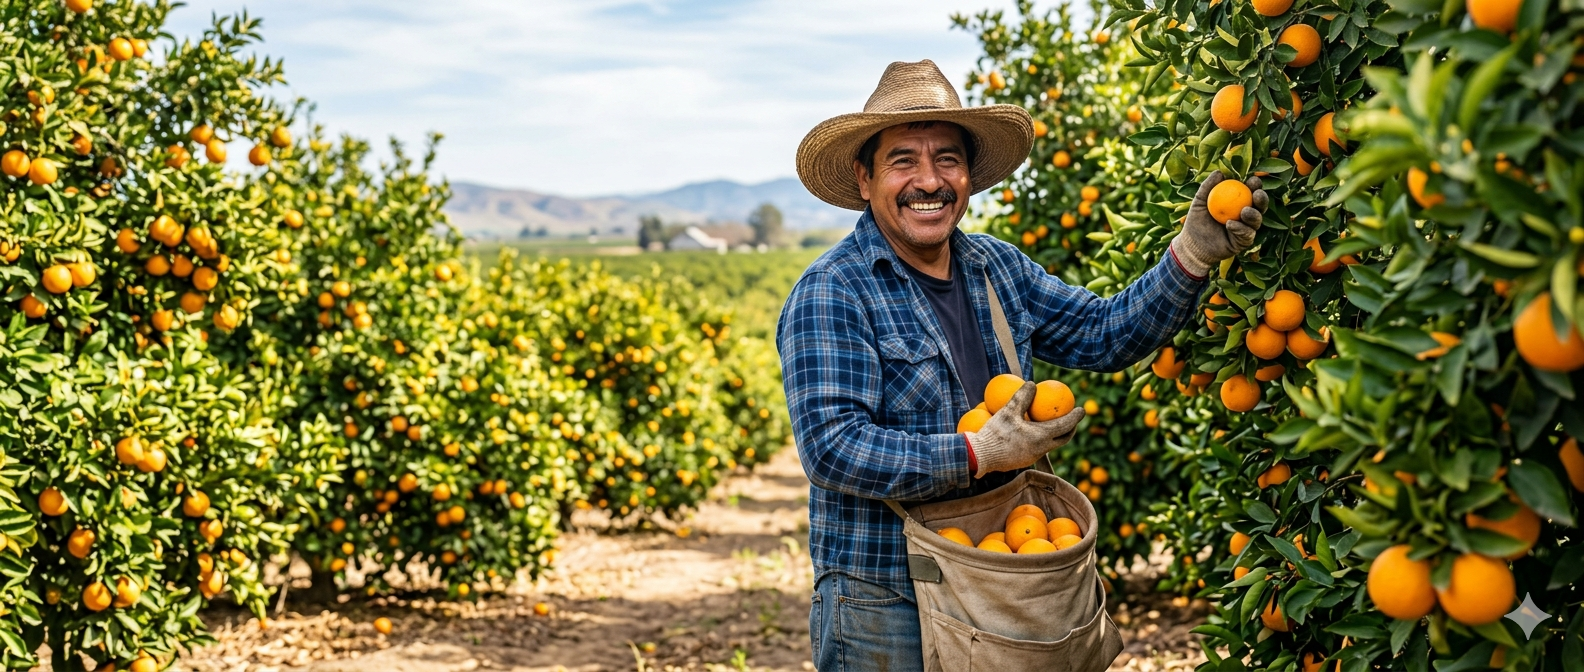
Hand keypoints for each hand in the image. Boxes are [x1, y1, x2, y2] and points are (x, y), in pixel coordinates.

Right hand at [965, 382, 1085, 477]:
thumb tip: (1032, 384)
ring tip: (1055, 424)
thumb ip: (1022, 397)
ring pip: (1051, 445)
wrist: (980, 456)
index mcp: (1041, 437)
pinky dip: (1043, 439)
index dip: (1075, 417)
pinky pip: (1040, 449)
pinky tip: (1034, 432)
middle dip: (1071, 429)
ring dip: (1057, 435)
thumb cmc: (995, 433)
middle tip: (1072, 418)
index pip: (1065, 426)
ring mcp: (1033, 457)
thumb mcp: (1008, 410)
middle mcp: (1041, 449)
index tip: (1082, 409)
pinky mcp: (1024, 461)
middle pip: (1063, 439)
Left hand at [1170, 170, 1267, 276]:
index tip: (1252, 180)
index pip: (1250, 191)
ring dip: (1254, 214)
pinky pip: (1246, 234)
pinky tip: (1230, 224)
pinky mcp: (1243, 242)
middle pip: (1259, 205)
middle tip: (1257, 193)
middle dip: (1262, 198)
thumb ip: (1208, 186)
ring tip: (1245, 211)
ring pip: (1257, 220)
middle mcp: (1245, 215)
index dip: (1254, 185)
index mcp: (1238, 202)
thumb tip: (1220, 172)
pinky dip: (1240, 229)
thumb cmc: (1196, 221)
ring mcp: (1246, 228)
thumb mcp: (1200, 201)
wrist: (1192, 244)